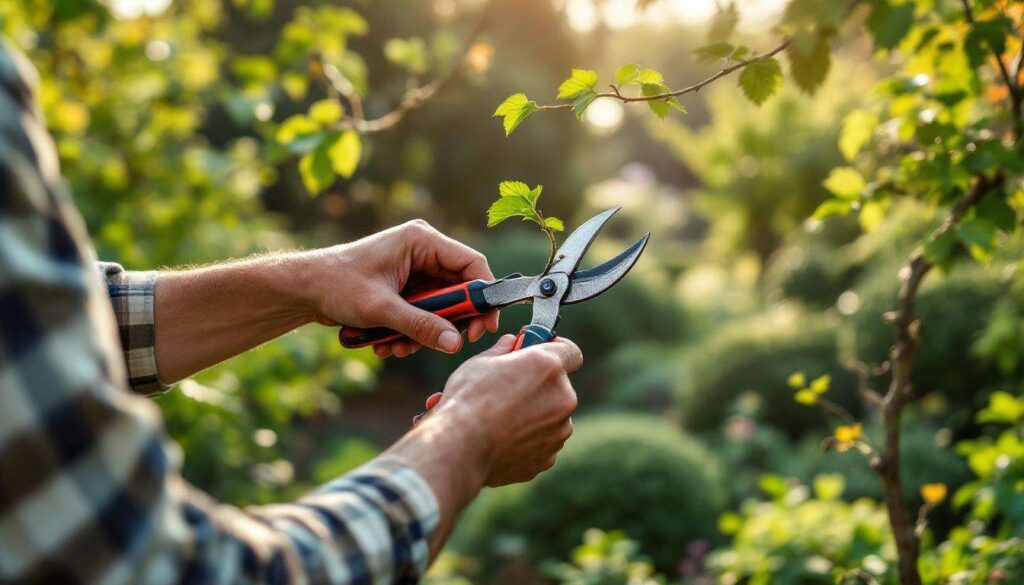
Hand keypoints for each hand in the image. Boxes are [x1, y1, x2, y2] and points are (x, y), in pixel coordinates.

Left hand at [296, 220, 498, 356]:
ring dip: (424, 332)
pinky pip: (422, 312)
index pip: (471, 264)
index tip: (484, 326)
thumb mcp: (380, 308)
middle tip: (450, 344)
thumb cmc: (336, 285)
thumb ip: (420, 325)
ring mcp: (414, 269)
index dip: (483, 296)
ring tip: (397, 348)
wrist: (303, 289)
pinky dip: (410, 331)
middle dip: (448, 322)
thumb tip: (455, 343)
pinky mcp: (405, 287)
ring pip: (440, 306)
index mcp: (421, 240)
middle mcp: (422, 251)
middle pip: (459, 289)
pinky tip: (387, 344)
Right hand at [425, 334, 581, 485]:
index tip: (542, 354)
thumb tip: (510, 344)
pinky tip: (502, 439)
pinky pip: (542, 441)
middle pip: (559, 386)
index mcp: (547, 367)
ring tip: (501, 419)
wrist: (460, 450)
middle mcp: (562, 398)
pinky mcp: (549, 457)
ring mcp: (559, 431)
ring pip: (552, 416)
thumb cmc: (467, 401)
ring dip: (535, 414)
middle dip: (539, 386)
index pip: (571, 351)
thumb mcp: (480, 363)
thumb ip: (503, 351)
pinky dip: (528, 439)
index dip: (557, 350)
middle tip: (510, 390)